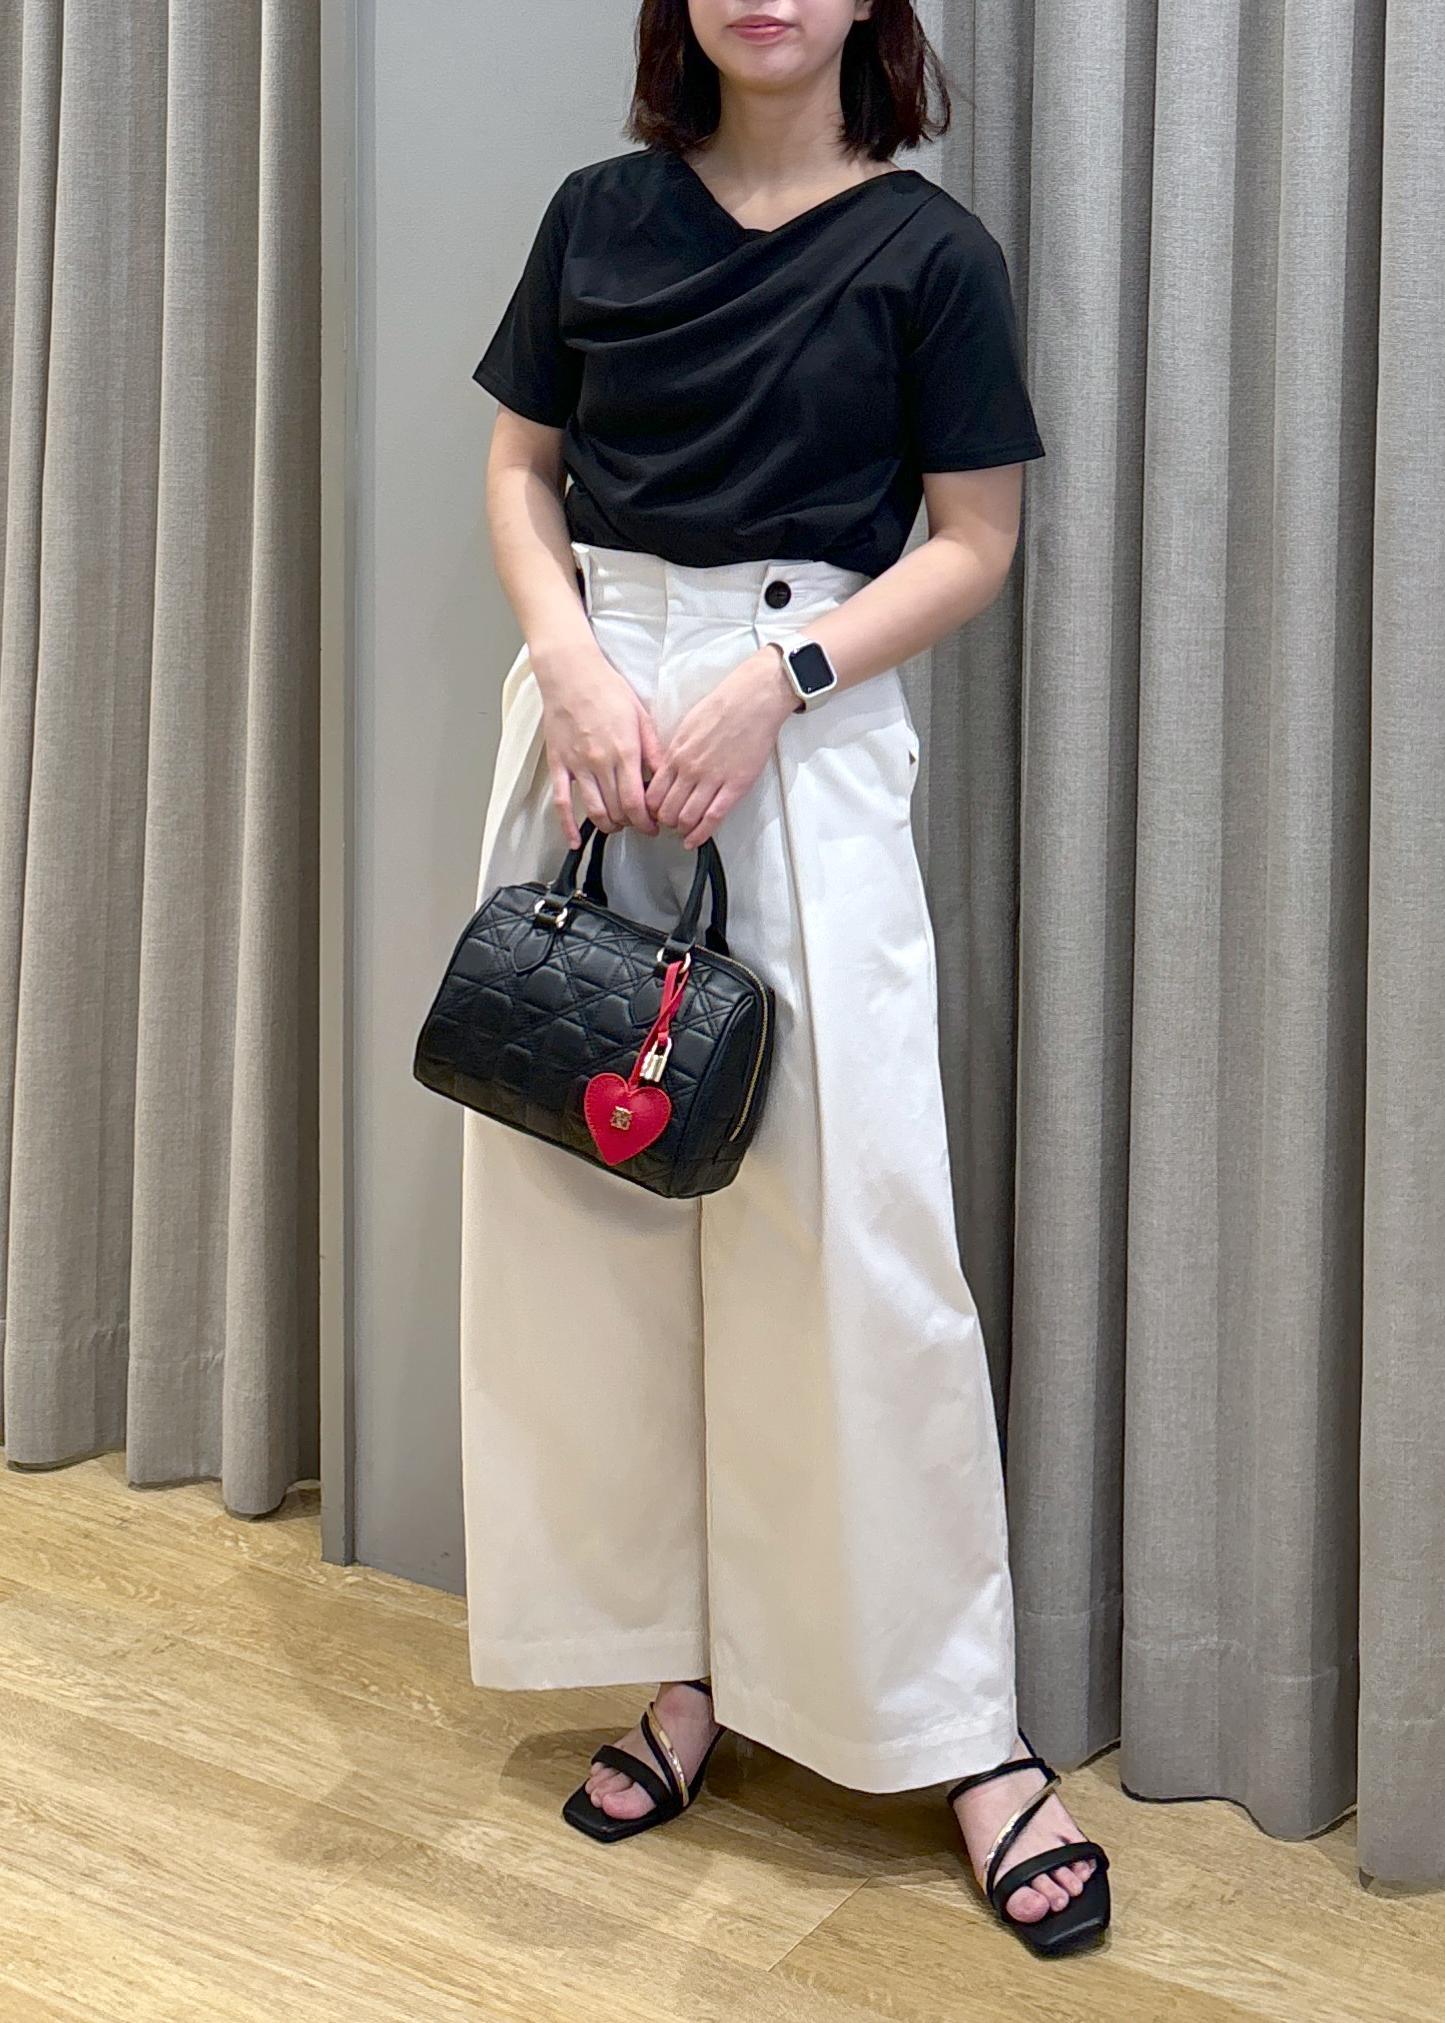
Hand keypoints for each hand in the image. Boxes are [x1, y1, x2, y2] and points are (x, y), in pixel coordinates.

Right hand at [534, 642, 664, 847]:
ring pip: (594, 810)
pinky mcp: (558, 765)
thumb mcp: (641, 717)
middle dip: (632, 824)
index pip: (637, 801)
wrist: (571, 674)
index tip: (654, 826)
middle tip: (639, 824)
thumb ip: (654, 750)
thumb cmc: (607, 690)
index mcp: (625, 751)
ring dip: (609, 825)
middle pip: (618, 810)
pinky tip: (575, 840)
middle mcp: (601, 762)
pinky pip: (561, 802)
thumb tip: (666, 777)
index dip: (647, 821)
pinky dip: (568, 825)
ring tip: (618, 824)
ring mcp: (578, 766)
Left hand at [645, 646, 797, 848]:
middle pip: (666, 809)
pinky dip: (701, 834)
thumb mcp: (687, 727)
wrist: (753, 700)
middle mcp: (690, 769)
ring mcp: (712, 779)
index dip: (649, 809)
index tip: (652, 814)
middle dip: (664, 822)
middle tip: (667, 826)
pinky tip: (694, 841)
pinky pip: (712, 818)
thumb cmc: (723, 707)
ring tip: (683, 831)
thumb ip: (675, 752)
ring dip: (681, 829)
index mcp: (676, 754)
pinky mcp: (735, 786)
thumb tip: (667, 771)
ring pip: (686, 818)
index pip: (652, 792)